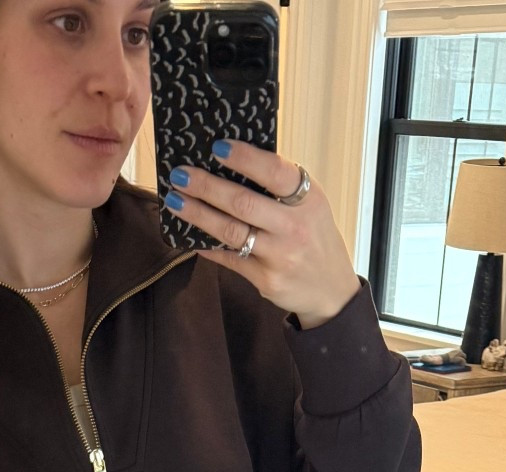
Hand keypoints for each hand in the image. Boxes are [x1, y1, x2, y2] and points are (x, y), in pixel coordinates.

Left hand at [165, 141, 360, 328]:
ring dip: (198, 214)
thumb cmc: (314, 237)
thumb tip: (234, 160)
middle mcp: (294, 226)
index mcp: (308, 199)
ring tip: (175, 201)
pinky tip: (190, 235)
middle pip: (243, 202)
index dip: (244, 158)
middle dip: (206, 187)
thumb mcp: (311, 205)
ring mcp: (280, 256)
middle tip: (180, 175)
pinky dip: (207, 246)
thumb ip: (282, 185)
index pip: (274, 172)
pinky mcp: (266, 279)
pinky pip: (229, 258)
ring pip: (231, 231)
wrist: (330, 290)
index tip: (216, 147)